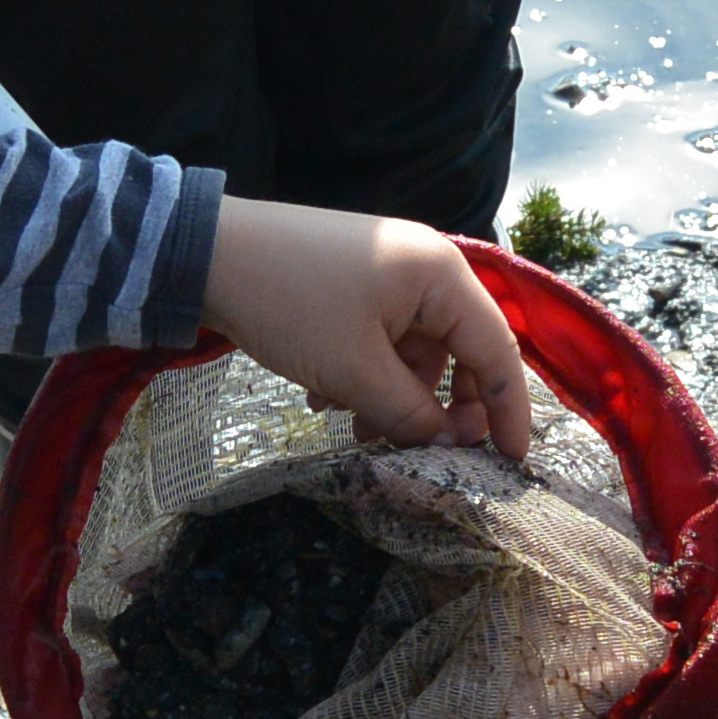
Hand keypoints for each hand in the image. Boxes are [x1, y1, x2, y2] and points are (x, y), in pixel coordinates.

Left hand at [199, 198, 538, 455]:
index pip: (497, 350)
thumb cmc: (290, 305)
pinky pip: (381, 339)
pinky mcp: (354, 283)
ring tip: (356, 430)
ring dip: (393, 397)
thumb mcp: (355, 372)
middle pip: (457, 352)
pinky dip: (365, 375)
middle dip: (437, 409)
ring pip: (414, 352)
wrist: (206, 254)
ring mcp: (387, 273)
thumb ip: (412, 415)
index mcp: (442, 276)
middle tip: (422, 453)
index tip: (511, 463)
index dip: (508, 411)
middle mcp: (425, 268)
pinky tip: (326, 400)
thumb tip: (451, 445)